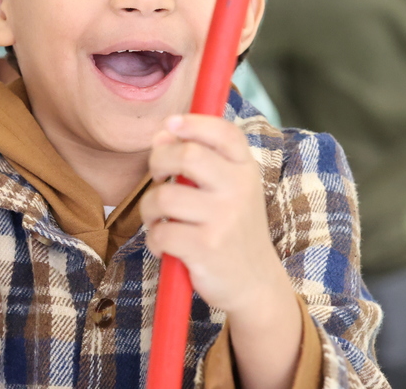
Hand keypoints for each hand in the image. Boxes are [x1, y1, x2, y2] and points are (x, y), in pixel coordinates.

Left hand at [141, 114, 289, 317]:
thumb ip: (201, 158)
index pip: (223, 132)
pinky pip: (161, 233)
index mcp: (246, 170)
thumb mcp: (231, 188)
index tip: (170, 125)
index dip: (192, 121)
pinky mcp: (206, 248)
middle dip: (158, 161)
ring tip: (159, 220)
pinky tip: (165, 246)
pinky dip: (154, 240)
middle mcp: (239, 190)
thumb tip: (162, 133)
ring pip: (164, 197)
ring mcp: (223, 219)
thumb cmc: (232, 227)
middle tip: (158, 176)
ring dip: (150, 210)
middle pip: (186, 154)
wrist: (255, 283)